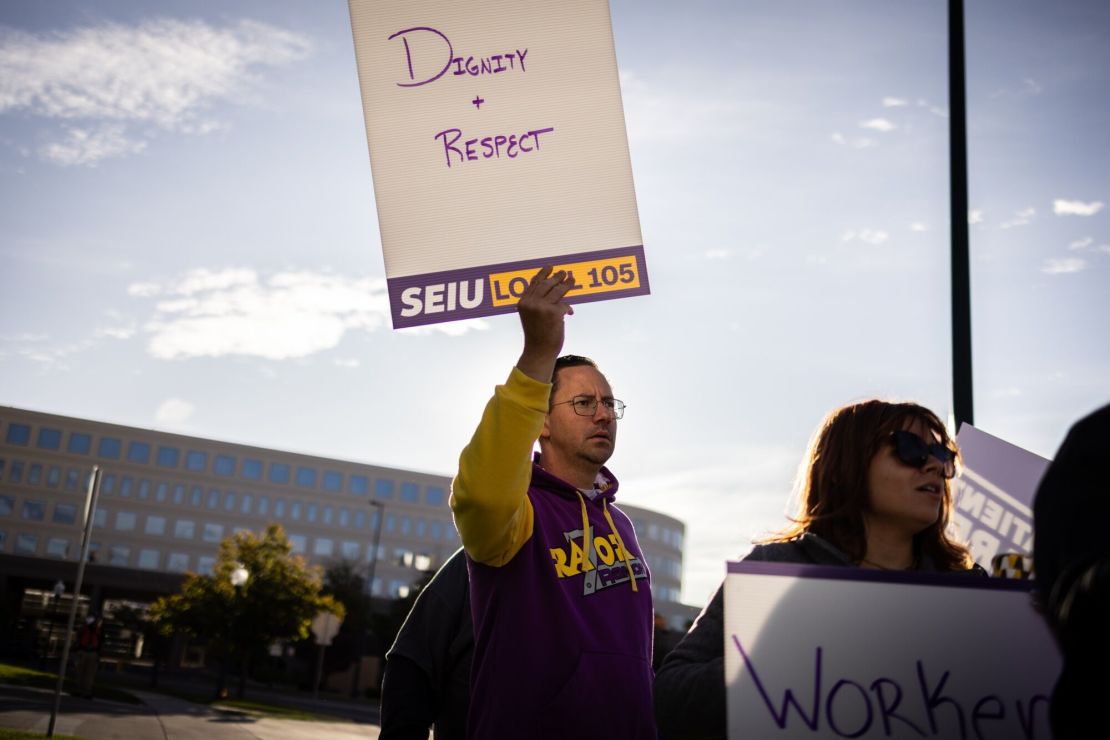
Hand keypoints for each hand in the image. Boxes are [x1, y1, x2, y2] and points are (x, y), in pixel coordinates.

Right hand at [515, 266, 574, 381]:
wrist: (538, 351)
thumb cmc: (536, 335)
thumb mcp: (530, 316)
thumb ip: (536, 303)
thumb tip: (552, 288)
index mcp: (523, 302)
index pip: (534, 283)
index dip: (542, 273)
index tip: (549, 267)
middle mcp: (531, 303)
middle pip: (546, 284)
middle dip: (556, 277)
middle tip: (564, 272)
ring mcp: (542, 307)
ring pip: (557, 290)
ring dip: (566, 284)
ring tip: (572, 280)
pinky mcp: (554, 313)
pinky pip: (564, 305)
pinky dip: (568, 309)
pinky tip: (569, 312)